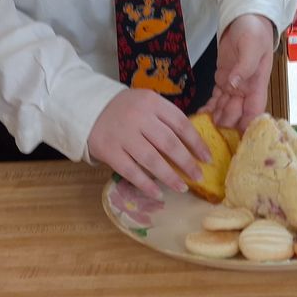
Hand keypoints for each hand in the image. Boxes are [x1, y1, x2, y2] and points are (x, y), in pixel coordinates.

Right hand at [87, 89, 210, 198]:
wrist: (90, 108)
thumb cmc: (126, 108)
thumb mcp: (147, 103)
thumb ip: (165, 119)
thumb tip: (193, 144)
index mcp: (152, 102)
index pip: (180, 123)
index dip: (196, 142)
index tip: (207, 158)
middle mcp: (139, 117)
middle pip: (168, 143)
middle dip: (187, 162)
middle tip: (199, 176)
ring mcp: (123, 135)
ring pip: (151, 159)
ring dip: (170, 176)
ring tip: (183, 187)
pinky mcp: (110, 151)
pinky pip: (131, 171)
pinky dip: (146, 184)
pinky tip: (158, 194)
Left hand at [200, 13, 274, 131]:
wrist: (246, 18)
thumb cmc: (254, 31)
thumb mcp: (252, 45)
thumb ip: (244, 66)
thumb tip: (234, 85)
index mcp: (257, 84)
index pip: (255, 112)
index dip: (248, 127)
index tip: (238, 140)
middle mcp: (246, 90)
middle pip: (237, 114)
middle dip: (226, 125)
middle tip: (210, 133)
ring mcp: (234, 86)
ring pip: (224, 109)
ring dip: (215, 119)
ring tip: (201, 128)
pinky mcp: (223, 80)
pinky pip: (216, 98)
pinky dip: (209, 107)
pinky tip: (200, 115)